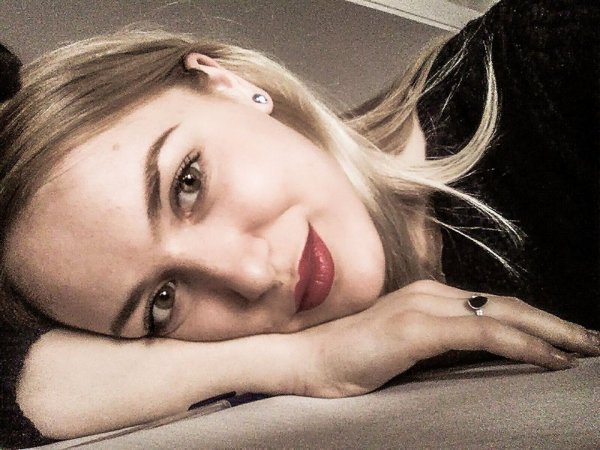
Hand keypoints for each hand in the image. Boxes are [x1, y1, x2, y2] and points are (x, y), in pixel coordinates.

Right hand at [294, 280, 599, 397]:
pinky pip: (482, 335)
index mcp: (428, 297)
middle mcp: (430, 293)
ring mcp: (423, 307)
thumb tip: (471, 357)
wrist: (305, 361)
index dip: (535, 321)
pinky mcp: (416, 327)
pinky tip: (549, 358)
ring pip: (502, 315)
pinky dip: (522, 345)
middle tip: (593, 341)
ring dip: (550, 332)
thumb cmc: (350, 360)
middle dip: (555, 324)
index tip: (567, 339)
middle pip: (507, 305)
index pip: (494, 306)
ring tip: (584, 349)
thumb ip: (435, 343)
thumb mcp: (402, 348)